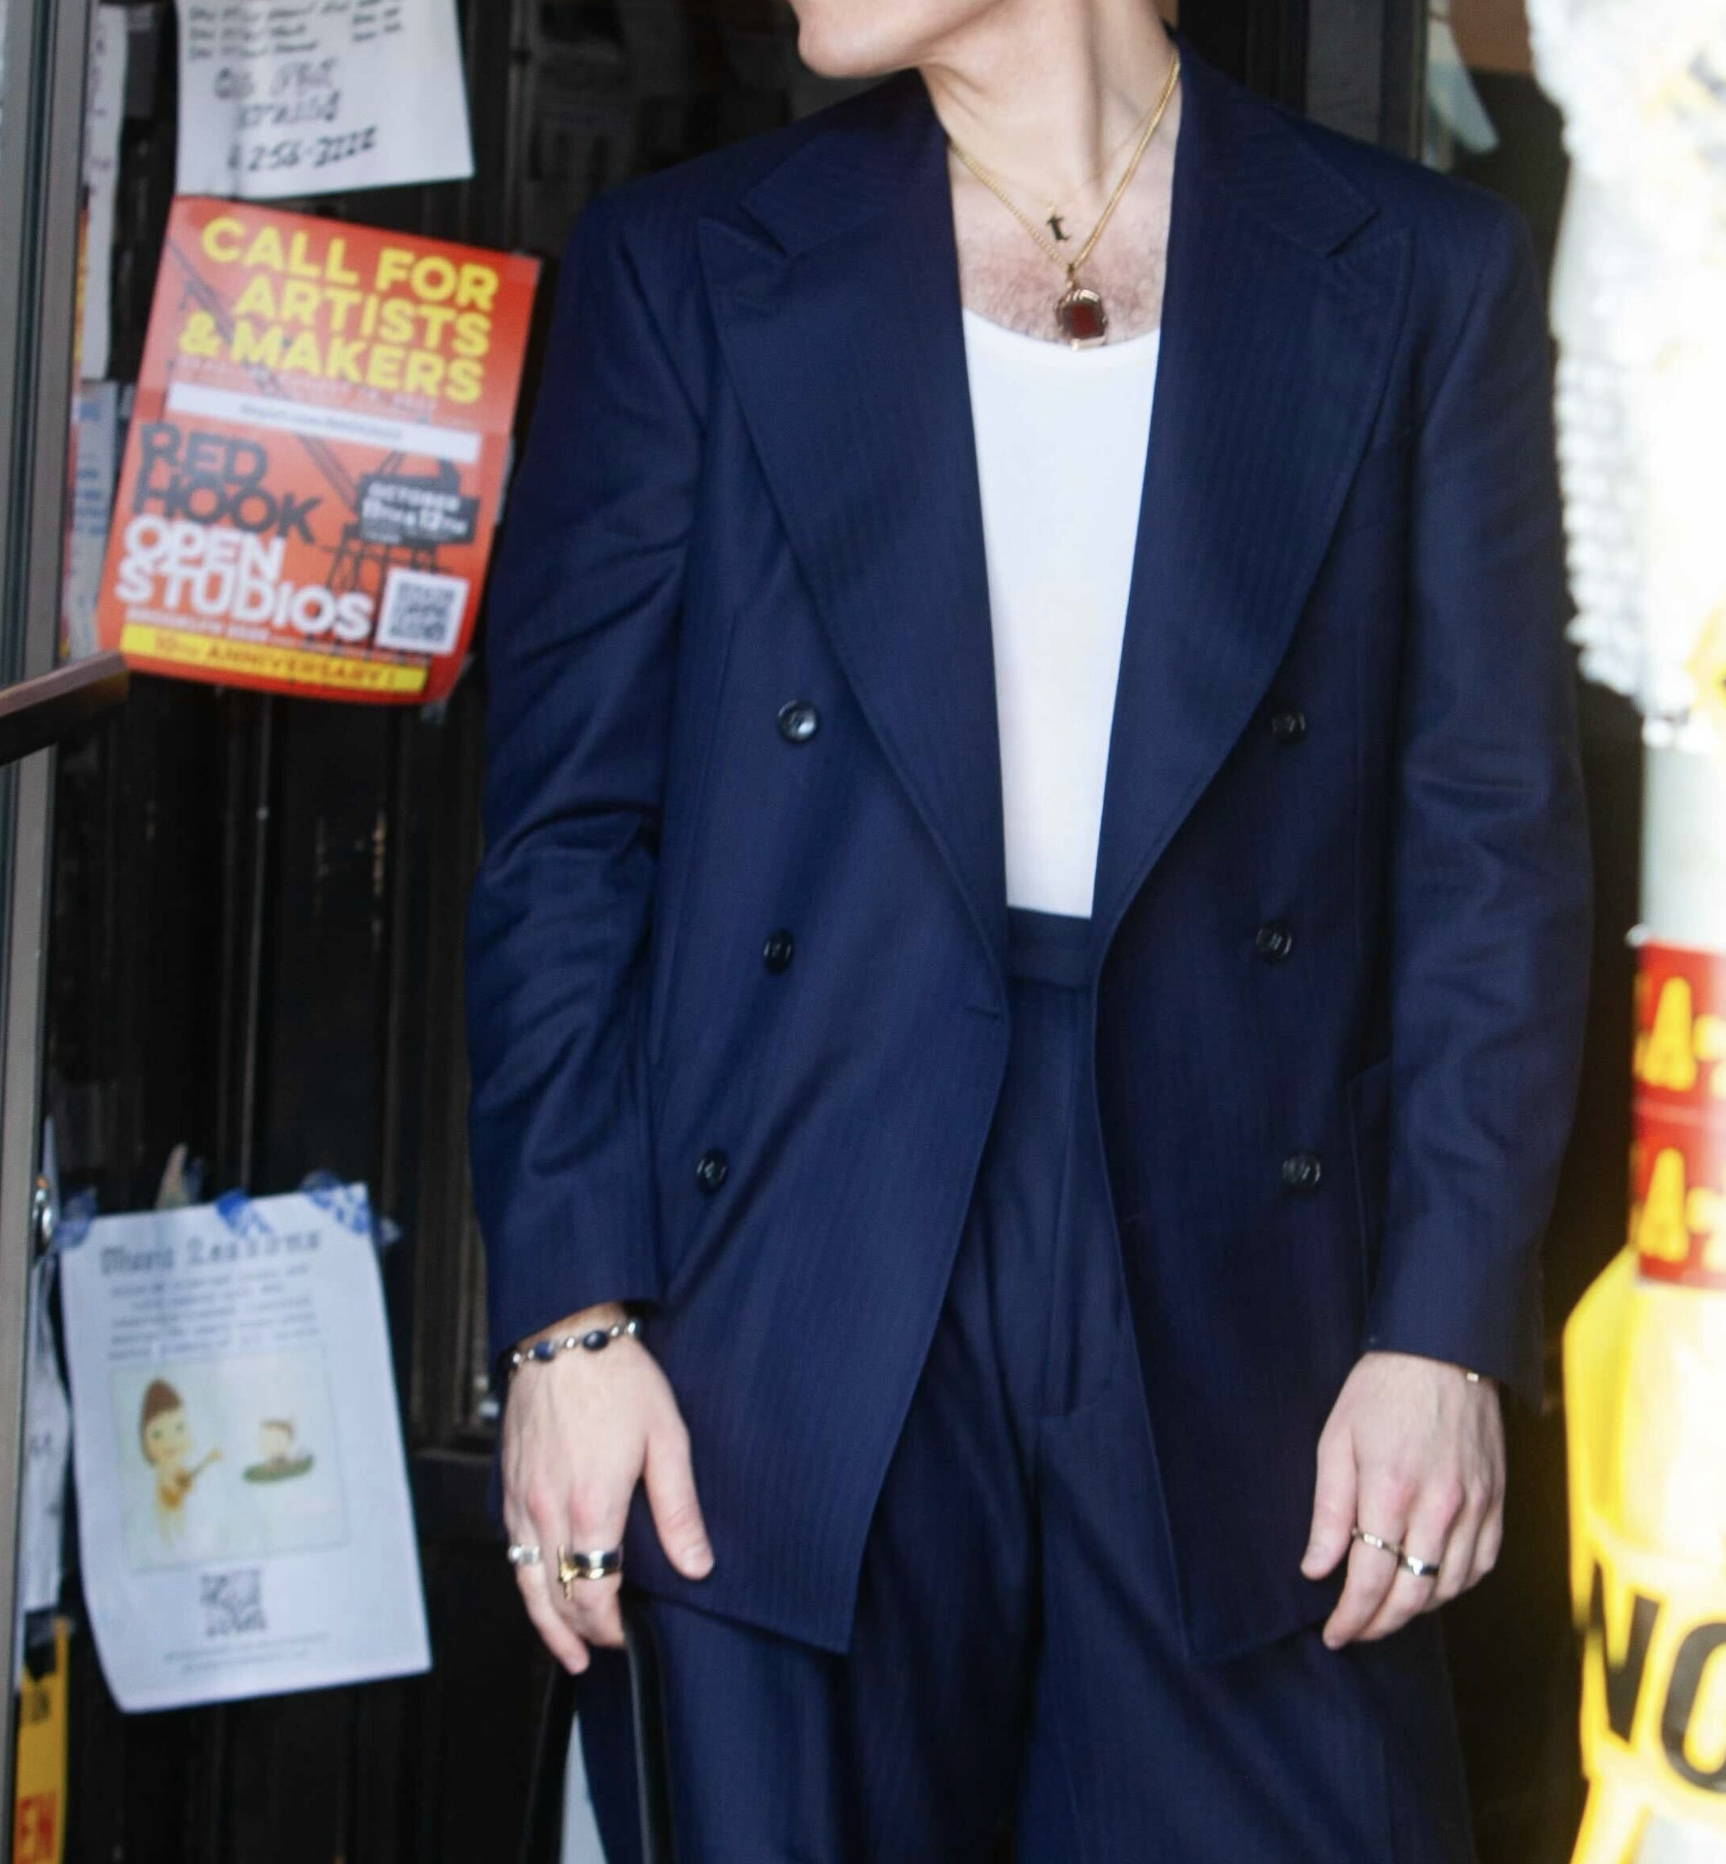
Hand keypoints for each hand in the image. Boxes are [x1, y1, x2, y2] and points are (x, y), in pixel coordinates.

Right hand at [502, 1302, 712, 1672]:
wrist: (564, 1335)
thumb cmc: (616, 1378)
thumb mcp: (666, 1439)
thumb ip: (678, 1509)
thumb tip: (696, 1563)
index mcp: (590, 1503)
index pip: (593, 1592)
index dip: (609, 1626)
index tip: (626, 1635)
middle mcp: (547, 1507)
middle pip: (553, 1596)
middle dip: (578, 1633)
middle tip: (598, 1653)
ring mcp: (520, 1497)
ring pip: (523, 1579)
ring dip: (543, 1620)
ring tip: (563, 1648)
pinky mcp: (506, 1483)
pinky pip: (510, 1547)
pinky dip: (524, 1578)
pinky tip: (539, 1585)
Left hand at [1301, 1349, 1503, 1648]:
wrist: (1444, 1352)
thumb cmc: (1380, 1392)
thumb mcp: (1336, 1441)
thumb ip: (1329, 1511)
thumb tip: (1317, 1569)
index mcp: (1391, 1491)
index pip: (1371, 1580)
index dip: (1351, 1617)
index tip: (1334, 1634)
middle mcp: (1439, 1508)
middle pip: (1412, 1595)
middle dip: (1379, 1625)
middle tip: (1354, 1632)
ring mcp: (1474, 1508)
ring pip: (1448, 1587)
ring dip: (1415, 1610)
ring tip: (1385, 1612)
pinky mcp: (1497, 1503)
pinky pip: (1481, 1566)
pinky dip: (1453, 1586)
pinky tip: (1430, 1585)